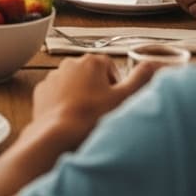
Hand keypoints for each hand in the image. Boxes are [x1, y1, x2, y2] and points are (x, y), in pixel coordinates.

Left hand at [28, 54, 157, 149]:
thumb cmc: (92, 117)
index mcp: (92, 61)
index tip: (116, 101)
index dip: (116, 85)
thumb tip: (153, 64)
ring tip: (86, 117)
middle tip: (103, 111)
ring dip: (80, 96)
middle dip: (98, 90)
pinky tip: (71, 118)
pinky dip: (64, 103)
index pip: (110, 67)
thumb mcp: (125, 98)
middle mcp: (71, 63)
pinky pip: (57, 94)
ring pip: (73, 83)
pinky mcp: (42, 91)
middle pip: (91, 74)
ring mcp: (54, 76)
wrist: (58, 134)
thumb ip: (141, 78)